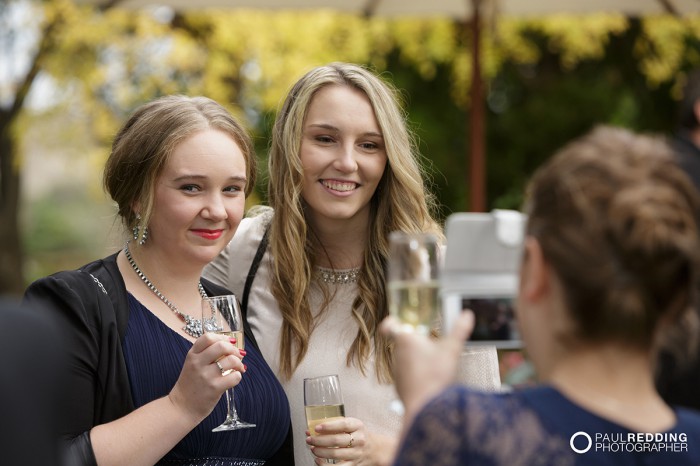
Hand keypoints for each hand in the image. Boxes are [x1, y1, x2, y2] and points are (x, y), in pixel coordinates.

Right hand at [168, 332, 245, 422]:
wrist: (180, 408)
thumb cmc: (190, 385)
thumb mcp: (191, 365)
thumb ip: (205, 354)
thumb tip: (230, 346)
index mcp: (192, 355)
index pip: (208, 337)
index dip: (223, 337)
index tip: (230, 342)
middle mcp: (198, 363)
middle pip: (222, 346)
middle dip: (234, 349)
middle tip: (238, 355)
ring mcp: (206, 376)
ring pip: (231, 360)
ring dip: (239, 363)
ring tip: (239, 368)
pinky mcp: (214, 388)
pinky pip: (234, 377)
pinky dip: (238, 376)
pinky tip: (234, 378)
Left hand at [307, 418, 396, 465]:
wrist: (374, 449)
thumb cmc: (358, 435)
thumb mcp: (352, 425)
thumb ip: (335, 424)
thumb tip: (311, 428)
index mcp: (357, 426)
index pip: (343, 424)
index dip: (328, 426)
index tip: (316, 427)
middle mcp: (358, 439)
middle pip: (336, 441)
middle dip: (319, 440)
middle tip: (309, 439)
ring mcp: (356, 453)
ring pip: (335, 454)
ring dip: (320, 452)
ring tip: (312, 448)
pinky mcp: (353, 465)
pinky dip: (325, 465)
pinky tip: (318, 461)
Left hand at [380, 311, 473, 425]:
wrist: (424, 407)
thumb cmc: (434, 375)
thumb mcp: (451, 350)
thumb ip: (459, 330)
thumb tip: (467, 315)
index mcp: (406, 339)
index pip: (389, 325)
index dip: (392, 321)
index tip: (399, 320)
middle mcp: (397, 353)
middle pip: (402, 341)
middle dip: (414, 339)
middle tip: (429, 340)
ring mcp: (397, 369)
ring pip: (404, 357)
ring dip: (416, 356)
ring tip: (432, 360)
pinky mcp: (400, 384)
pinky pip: (407, 373)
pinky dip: (416, 372)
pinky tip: (430, 376)